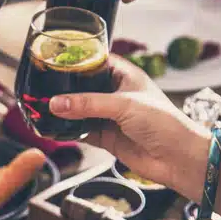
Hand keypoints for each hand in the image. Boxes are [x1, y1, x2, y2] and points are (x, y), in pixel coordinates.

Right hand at [48, 55, 206, 188]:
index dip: (77, 60)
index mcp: (125, 76)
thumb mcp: (124, 105)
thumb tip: (56, 103)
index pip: (96, 61)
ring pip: (80, 110)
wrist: (179, 159)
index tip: (54, 60)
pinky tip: (52, 129)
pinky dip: (67, 131)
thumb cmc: (164, 123)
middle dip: (64, 89)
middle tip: (41, 87)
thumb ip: (89, 103)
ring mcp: (110, 117)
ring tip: (41, 108)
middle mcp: (116, 94)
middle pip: (83, 87)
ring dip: (63, 112)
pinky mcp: (106, 137)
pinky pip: (81, 131)